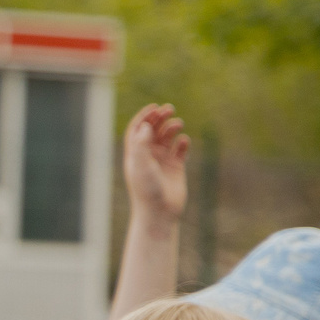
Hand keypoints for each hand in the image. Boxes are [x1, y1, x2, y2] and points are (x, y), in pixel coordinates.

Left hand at [120, 103, 188, 222]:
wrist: (159, 212)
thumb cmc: (146, 189)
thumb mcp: (140, 165)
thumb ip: (141, 144)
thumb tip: (145, 125)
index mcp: (135, 154)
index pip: (137, 130)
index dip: (144, 117)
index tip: (154, 107)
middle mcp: (147, 156)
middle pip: (152, 130)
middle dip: (160, 118)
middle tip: (169, 109)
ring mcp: (162, 161)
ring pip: (167, 138)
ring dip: (172, 128)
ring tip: (178, 124)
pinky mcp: (176, 168)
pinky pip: (180, 150)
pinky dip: (183, 143)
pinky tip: (184, 141)